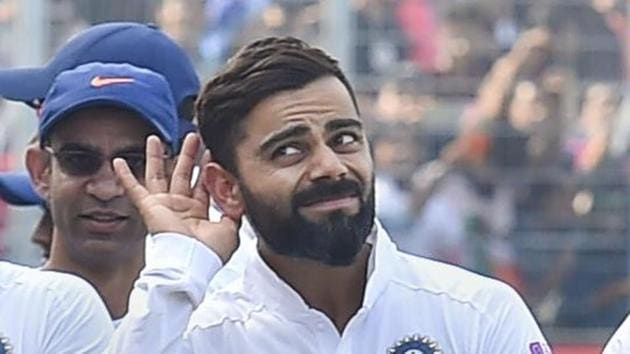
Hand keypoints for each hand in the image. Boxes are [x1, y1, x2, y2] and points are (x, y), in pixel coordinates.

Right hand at [113, 134, 239, 263]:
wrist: (192, 263)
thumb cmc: (210, 252)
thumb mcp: (230, 229)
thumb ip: (234, 212)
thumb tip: (239, 199)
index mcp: (197, 214)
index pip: (201, 185)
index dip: (206, 168)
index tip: (210, 151)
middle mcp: (179, 208)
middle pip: (182, 174)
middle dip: (187, 154)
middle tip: (192, 136)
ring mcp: (163, 207)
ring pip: (159, 175)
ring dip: (157, 157)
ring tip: (156, 138)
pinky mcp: (150, 208)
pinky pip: (134, 190)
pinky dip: (125, 176)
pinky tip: (118, 162)